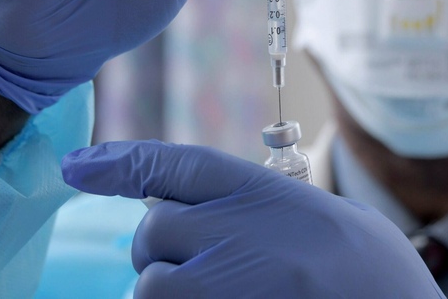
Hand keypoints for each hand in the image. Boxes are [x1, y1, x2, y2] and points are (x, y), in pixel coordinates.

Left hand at [62, 141, 444, 298]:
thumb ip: (250, 212)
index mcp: (263, 193)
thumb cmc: (371, 274)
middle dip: (164, 253)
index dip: (119, 161)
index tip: (76, 166)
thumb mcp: (315, 219)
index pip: (174, 164)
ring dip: (172, 293)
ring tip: (232, 293)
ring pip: (151, 287)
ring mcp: (223, 285)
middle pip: (151, 233)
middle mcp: (235, 232)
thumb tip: (186, 217)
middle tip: (214, 272)